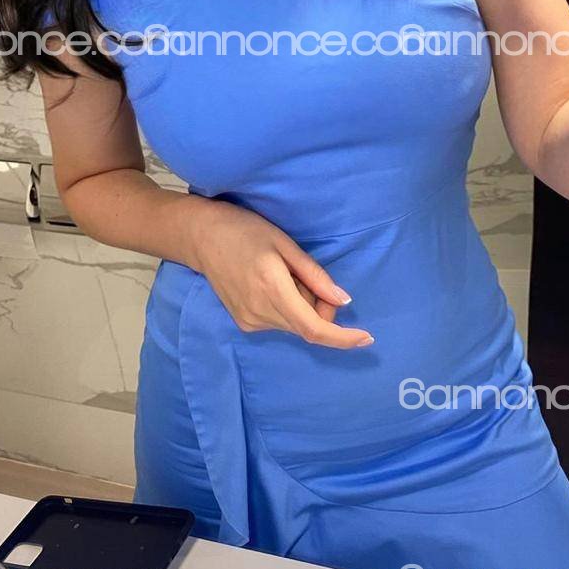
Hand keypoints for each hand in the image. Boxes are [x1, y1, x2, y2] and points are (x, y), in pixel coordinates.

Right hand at [188, 199, 374, 349]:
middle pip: (307, 327)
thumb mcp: (285, 244)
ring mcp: (249, 321)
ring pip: (294, 325)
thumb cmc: (246, 230)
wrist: (202, 237)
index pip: (313, 328)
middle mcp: (260, 312)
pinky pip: (280, 323)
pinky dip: (288, 308)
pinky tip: (272, 283)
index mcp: (273, 289)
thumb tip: (344, 301)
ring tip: (284, 275)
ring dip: (303, 306)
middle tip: (311, 277)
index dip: (342, 338)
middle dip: (322, 309)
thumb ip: (314, 275)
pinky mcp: (244, 323)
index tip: (367, 338)